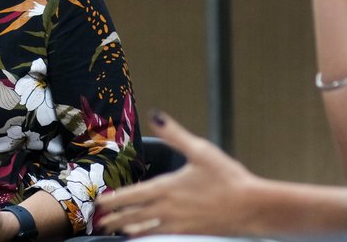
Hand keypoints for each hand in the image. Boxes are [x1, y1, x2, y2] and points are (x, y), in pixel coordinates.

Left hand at [97, 112, 264, 237]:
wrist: (250, 208)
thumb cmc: (227, 178)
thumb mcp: (200, 150)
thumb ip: (175, 134)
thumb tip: (156, 116)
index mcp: (166, 188)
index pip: (130, 195)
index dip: (111, 199)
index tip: (98, 202)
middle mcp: (166, 209)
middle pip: (130, 216)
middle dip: (112, 218)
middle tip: (97, 220)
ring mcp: (175, 224)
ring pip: (141, 229)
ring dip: (124, 228)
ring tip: (112, 229)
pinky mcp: (187, 233)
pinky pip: (157, 236)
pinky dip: (143, 235)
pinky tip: (139, 235)